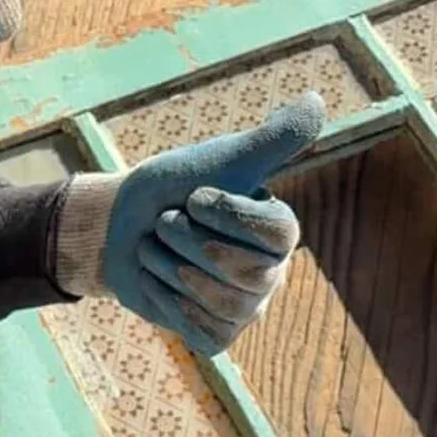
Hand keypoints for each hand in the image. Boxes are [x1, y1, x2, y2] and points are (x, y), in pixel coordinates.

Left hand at [53, 95, 323, 353]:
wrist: (119, 226)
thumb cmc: (173, 186)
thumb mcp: (220, 159)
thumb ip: (272, 138)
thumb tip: (317, 100)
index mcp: (282, 230)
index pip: (277, 234)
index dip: (226, 214)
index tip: (194, 196)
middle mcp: (272, 273)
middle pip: (243, 272)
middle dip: (187, 240)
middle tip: (166, 221)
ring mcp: (245, 309)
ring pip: (218, 302)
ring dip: (169, 268)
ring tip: (158, 247)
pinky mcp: (216, 336)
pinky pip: (200, 331)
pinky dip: (165, 301)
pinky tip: (158, 281)